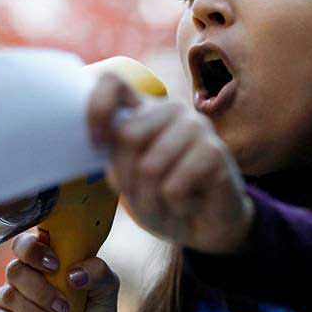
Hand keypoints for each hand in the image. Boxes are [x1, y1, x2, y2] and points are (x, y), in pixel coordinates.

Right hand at [0, 232, 118, 311]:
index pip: (26, 242)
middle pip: (15, 269)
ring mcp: (9, 299)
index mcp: (44, 259)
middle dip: (40, 291)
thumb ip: (98, 271)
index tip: (55, 265)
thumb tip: (74, 274)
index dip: (34, 250)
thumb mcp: (105, 289)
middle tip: (64, 307)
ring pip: (9, 296)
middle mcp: (23, 275)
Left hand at [88, 73, 254, 254]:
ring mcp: (197, 127)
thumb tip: (98, 141)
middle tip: (143, 195)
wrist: (205, 228)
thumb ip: (114, 152)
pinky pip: (173, 188)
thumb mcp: (128, 176)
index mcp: (145, 110)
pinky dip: (174, 207)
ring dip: (150, 200)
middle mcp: (172, 110)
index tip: (96, 143)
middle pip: (128, 134)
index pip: (112, 82)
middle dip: (127, 178)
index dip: (96, 107)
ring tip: (166, 204)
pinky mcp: (215, 152)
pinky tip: (189, 204)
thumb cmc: (162, 199)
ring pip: (150, 167)